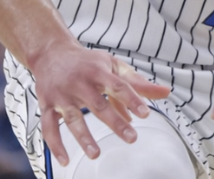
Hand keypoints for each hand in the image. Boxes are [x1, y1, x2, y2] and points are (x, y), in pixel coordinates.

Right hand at [29, 44, 170, 165]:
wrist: (52, 53)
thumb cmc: (88, 63)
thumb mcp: (114, 66)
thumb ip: (138, 83)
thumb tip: (166, 93)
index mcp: (98, 71)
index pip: (118, 86)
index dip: (132, 99)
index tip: (145, 114)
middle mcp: (79, 83)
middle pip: (98, 105)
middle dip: (115, 122)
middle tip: (132, 138)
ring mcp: (61, 95)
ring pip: (72, 118)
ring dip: (84, 137)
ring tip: (96, 154)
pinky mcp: (47, 105)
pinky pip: (48, 128)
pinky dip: (55, 145)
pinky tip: (65, 160)